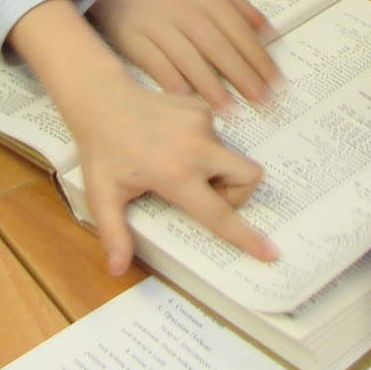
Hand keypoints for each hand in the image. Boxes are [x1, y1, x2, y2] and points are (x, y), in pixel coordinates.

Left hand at [9, 0, 276, 275]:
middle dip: (237, 194)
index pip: (220, 214)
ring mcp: (202, 123)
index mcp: (176, 175)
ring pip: (232, 157)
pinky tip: (174, 143)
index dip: (245, 237)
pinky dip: (205, 148)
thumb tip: (116, 270)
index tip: (269, 252)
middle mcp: (197, 148)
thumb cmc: (101, 150)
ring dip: (216, 170)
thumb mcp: (102, 196)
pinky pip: (218, 136)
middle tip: (204, 195)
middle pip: (248, 177)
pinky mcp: (201, 107)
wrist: (101, 99)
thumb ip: (114, 234)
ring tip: (178, 166)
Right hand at [71, 0, 279, 108]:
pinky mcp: (134, 38)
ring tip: (230, 110)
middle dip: (242, 76)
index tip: (276, 83)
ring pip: (188, 57)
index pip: (240, 30)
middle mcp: (185, 9)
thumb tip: (269, 32)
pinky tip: (187, 101)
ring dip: (211, 86)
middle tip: (262, 102)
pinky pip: (156, 63)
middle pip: (218, 46)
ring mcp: (158, 24)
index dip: (259, 58)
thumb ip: (240, 7)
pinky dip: (172, 81)